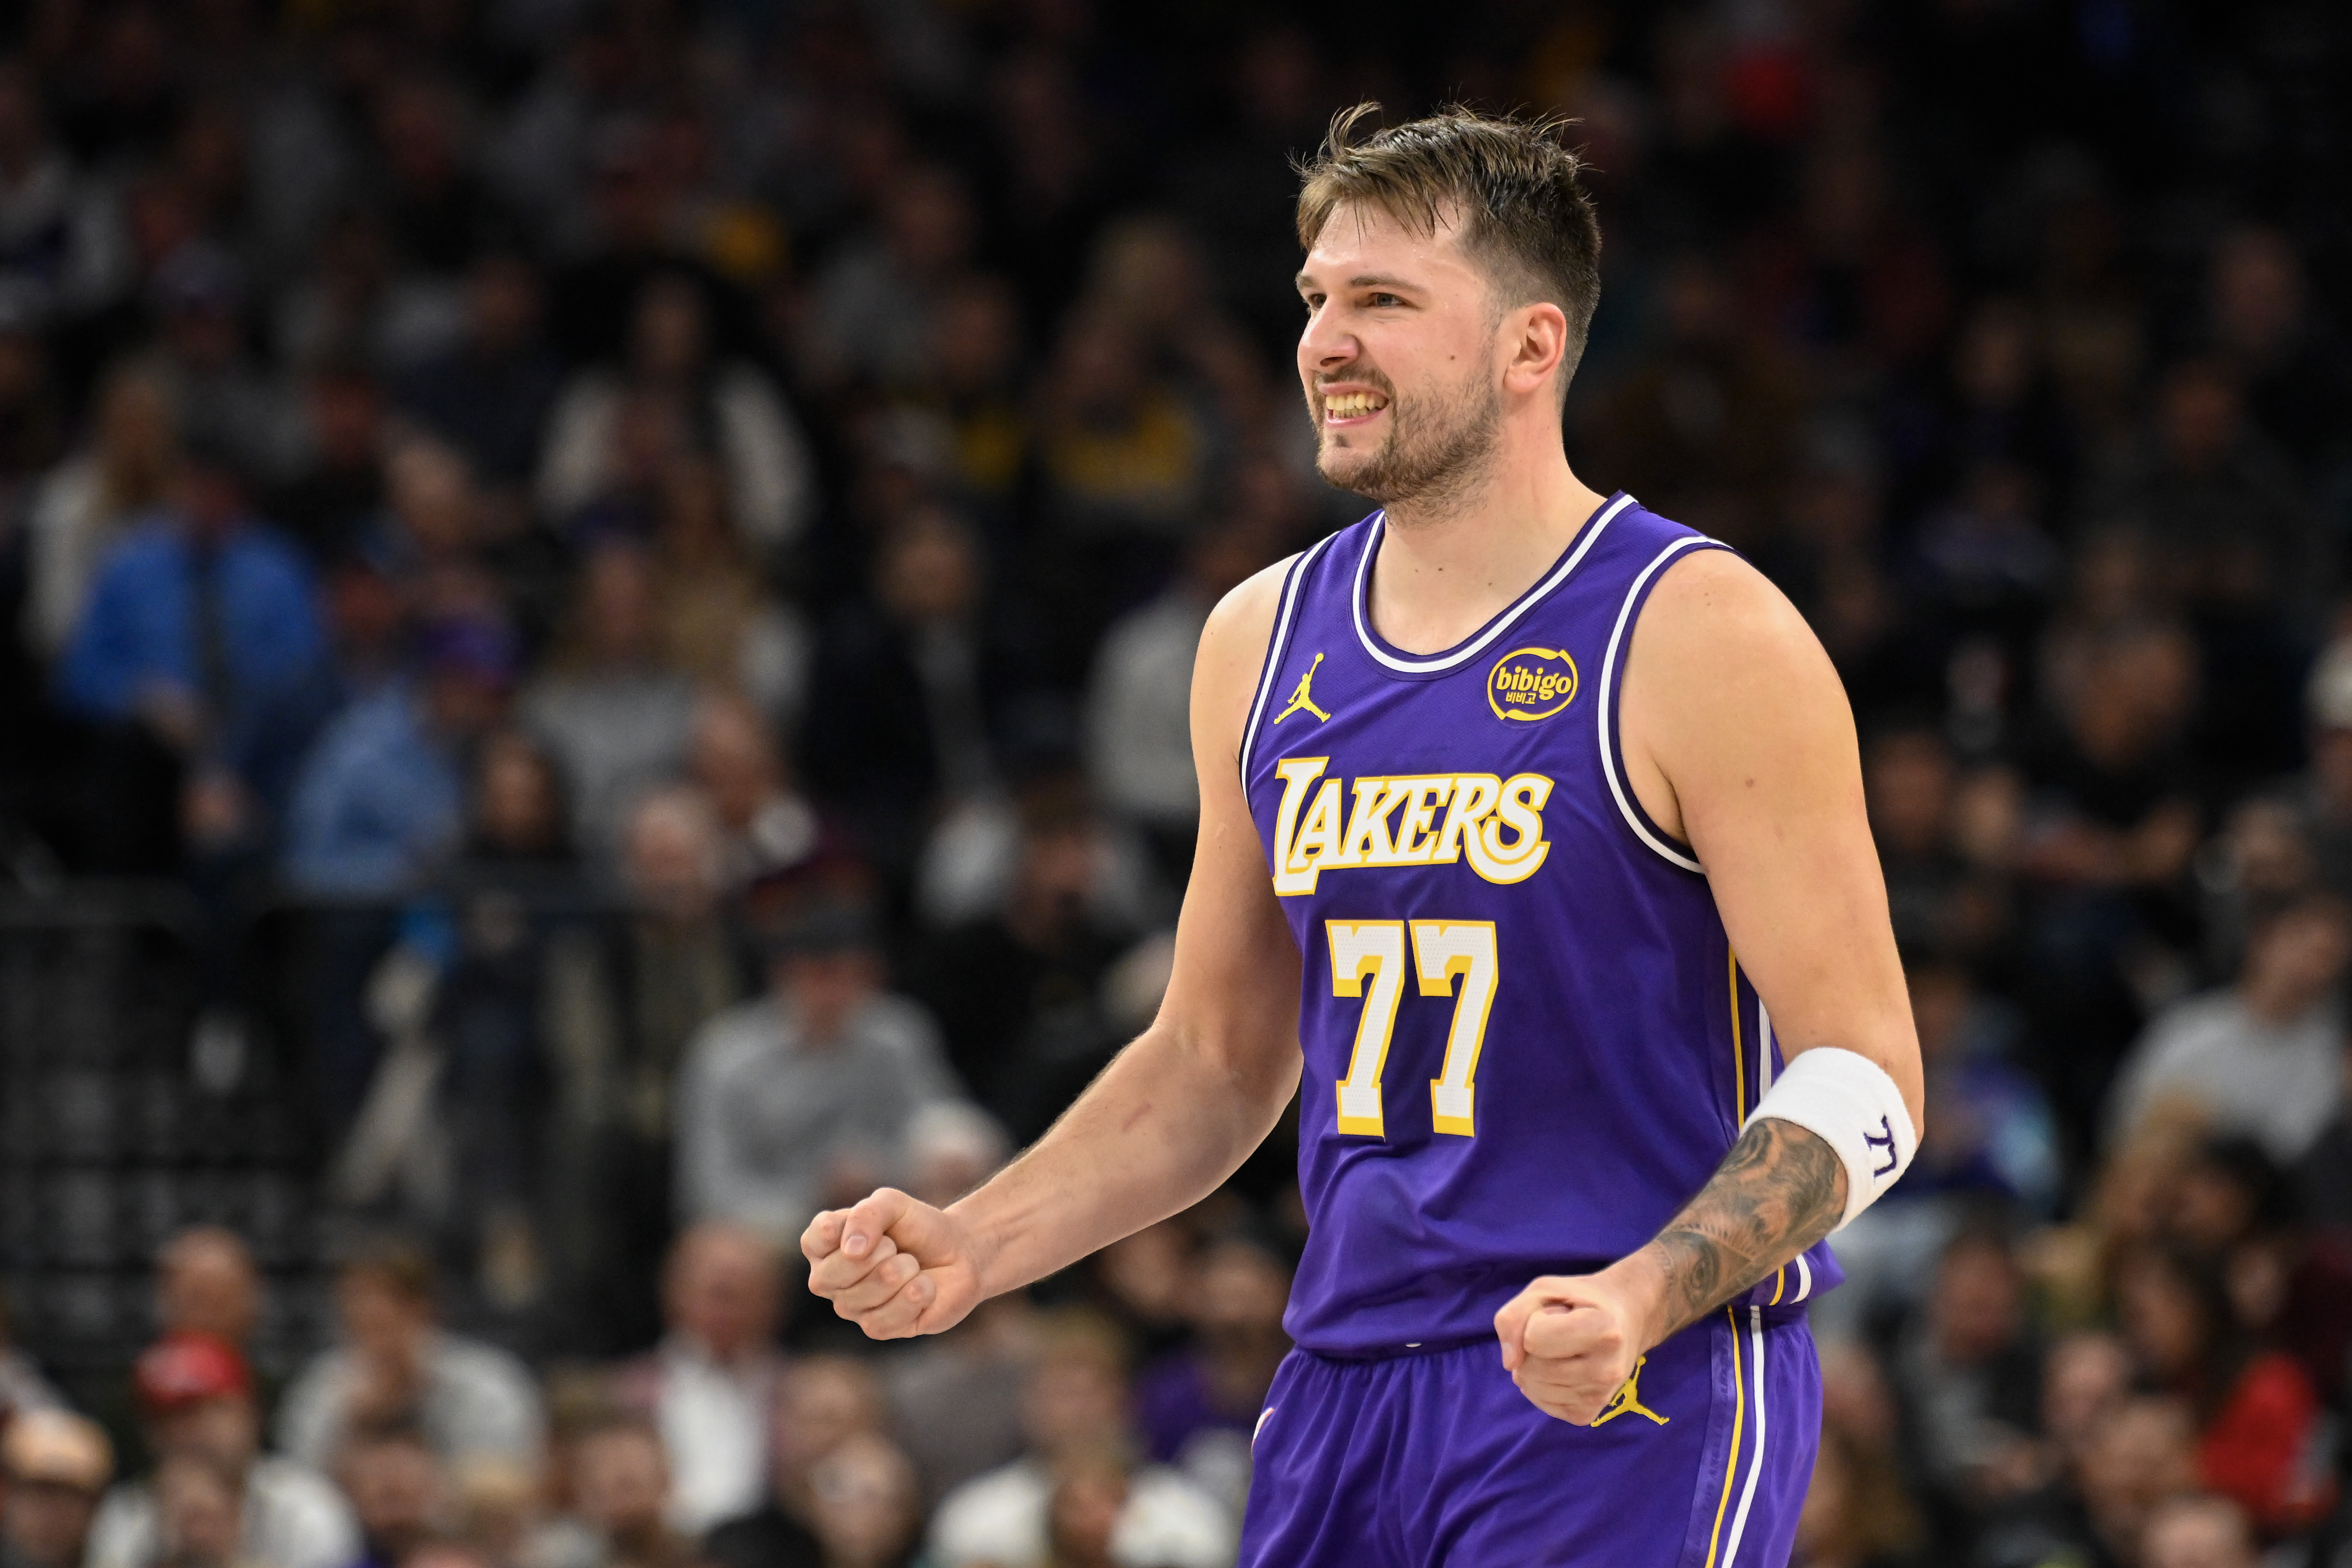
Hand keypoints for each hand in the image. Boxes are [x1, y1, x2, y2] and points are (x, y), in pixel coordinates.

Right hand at [802, 1186, 985, 1339]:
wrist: (959, 1253)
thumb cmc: (919, 1226)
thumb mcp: (894, 1204)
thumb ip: (867, 1214)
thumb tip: (851, 1250)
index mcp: (826, 1246)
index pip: (813, 1241)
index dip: (841, 1231)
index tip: (875, 1224)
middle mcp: (831, 1280)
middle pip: (832, 1274)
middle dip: (878, 1253)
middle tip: (897, 1247)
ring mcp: (851, 1307)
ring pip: (863, 1296)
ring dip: (902, 1272)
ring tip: (913, 1265)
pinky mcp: (876, 1329)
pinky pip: (885, 1318)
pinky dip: (914, 1296)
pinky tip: (924, 1287)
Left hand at [1493, 1258, 1666, 1425]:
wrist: (1625, 1320)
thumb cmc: (1579, 1300)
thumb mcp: (1544, 1290)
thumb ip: (1513, 1317)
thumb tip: (1510, 1363)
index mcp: (1603, 1330)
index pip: (1533, 1339)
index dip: (1535, 1321)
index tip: (1560, 1315)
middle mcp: (1606, 1370)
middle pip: (1529, 1367)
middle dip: (1530, 1347)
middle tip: (1559, 1332)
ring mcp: (1599, 1397)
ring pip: (1532, 1388)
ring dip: (1534, 1366)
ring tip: (1562, 1349)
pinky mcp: (1587, 1415)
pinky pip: (1541, 1403)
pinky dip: (1540, 1385)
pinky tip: (1562, 1368)